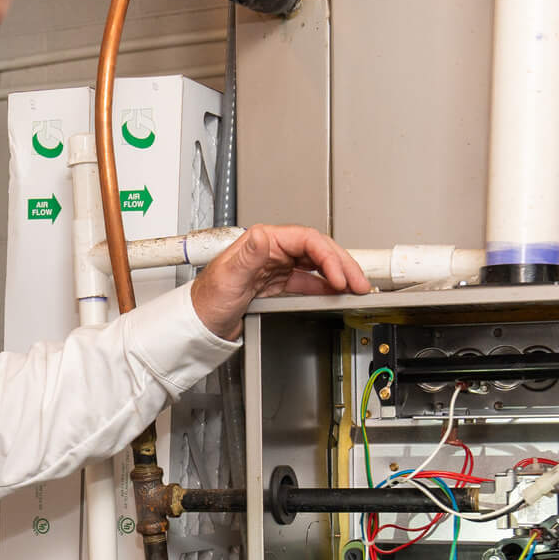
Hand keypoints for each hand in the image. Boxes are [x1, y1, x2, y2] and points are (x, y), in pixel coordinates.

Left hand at [190, 225, 369, 339]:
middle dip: (342, 265)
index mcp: (262, 241)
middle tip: (360, 283)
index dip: (328, 255)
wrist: (198, 324)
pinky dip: (325, 287)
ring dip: (338, 276)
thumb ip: (248, 255)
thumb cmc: (206, 300)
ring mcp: (276, 268)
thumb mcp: (228, 278)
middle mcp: (271, 250)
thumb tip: (263, 234)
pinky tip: (335, 294)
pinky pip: (308, 282)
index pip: (306, 240)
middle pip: (317, 251)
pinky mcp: (277, 285)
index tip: (339, 275)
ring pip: (316, 265)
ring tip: (355, 288)